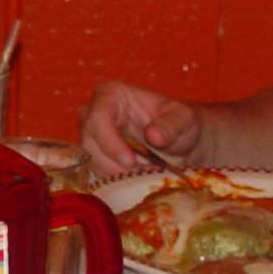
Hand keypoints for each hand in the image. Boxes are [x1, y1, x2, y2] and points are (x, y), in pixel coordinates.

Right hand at [80, 81, 201, 177]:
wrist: (179, 139)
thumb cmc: (179, 121)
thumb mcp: (183, 119)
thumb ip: (171, 125)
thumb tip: (153, 135)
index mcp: (112, 94)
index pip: (98, 117)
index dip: (110, 142)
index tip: (130, 162)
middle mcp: (94, 112)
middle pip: (89, 142)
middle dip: (112, 164)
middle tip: (139, 175)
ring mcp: (92, 135)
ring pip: (90, 161)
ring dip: (116, 174)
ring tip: (143, 175)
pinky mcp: (94, 154)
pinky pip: (95, 171)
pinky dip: (115, 180)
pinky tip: (136, 179)